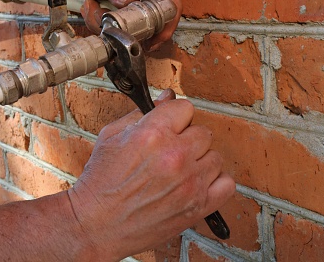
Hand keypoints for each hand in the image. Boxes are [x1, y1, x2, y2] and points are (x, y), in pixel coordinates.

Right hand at [67, 89, 234, 259]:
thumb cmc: (100, 182)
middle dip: (186, 138)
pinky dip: (215, 182)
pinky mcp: (198, 207)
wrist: (96, 225)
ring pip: (215, 156)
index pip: (185, 107)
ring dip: (200, 161)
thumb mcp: (111, 136)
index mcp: (152, 133)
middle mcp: (175, 155)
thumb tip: (166, 98)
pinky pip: (227, 184)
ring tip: (179, 170)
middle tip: (169, 151)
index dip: (175, 117)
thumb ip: (140, 114)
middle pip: (202, 132)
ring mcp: (190, 182)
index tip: (169, 126)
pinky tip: (196, 183)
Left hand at [69, 0, 181, 50]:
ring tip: (91, 5)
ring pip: (128, 27)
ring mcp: (129, 1)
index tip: (152, 40)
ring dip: (107, 24)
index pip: (170, 3)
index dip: (167, 25)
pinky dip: (98, 22)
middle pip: (150, 22)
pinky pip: (113, 25)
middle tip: (107, 22)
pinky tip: (89, 6)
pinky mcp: (117, 9)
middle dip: (128, 28)